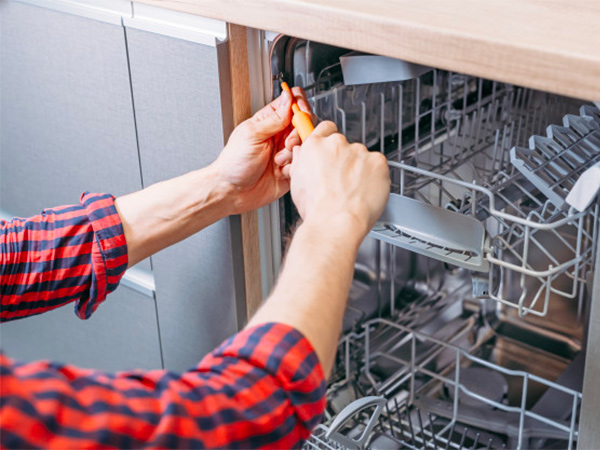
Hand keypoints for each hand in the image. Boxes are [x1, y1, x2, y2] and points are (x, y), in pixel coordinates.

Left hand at [212, 88, 312, 214]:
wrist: (233, 192)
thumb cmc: (234, 163)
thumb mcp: (252, 134)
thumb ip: (274, 118)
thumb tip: (289, 98)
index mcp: (269, 121)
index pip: (292, 102)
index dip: (300, 104)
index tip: (300, 113)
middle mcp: (280, 135)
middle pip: (304, 123)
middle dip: (299, 132)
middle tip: (287, 143)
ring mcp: (286, 152)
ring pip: (306, 144)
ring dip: (294, 152)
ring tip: (278, 160)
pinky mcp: (291, 169)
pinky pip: (303, 163)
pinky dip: (294, 167)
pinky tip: (280, 171)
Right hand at [287, 121, 390, 239]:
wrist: (336, 222)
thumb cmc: (317, 208)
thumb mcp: (296, 182)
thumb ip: (302, 161)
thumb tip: (303, 154)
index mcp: (315, 146)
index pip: (326, 128)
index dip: (329, 140)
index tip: (331, 150)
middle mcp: (337, 144)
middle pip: (345, 145)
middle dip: (345, 160)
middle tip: (341, 180)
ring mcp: (359, 151)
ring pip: (362, 157)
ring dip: (360, 169)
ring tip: (353, 191)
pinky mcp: (378, 161)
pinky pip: (378, 165)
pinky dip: (375, 175)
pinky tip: (365, 190)